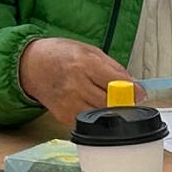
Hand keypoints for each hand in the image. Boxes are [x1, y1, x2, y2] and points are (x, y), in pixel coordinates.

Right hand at [19, 37, 135, 128]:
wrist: (31, 65)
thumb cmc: (61, 54)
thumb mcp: (89, 50)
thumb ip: (113, 68)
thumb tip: (133, 85)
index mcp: (85, 64)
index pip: (117, 83)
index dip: (133, 91)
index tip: (140, 94)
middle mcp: (76, 85)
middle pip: (111, 103)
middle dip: (123, 102)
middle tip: (127, 99)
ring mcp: (68, 103)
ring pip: (102, 115)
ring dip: (111, 110)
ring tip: (108, 100)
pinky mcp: (63, 116)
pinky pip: (88, 121)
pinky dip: (96, 116)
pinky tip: (92, 104)